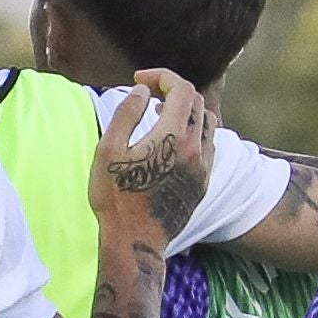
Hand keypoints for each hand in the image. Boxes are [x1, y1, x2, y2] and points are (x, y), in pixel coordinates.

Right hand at [98, 68, 211, 241]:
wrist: (135, 241)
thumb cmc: (115, 198)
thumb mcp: (108, 151)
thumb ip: (126, 114)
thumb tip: (142, 91)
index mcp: (173, 136)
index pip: (181, 88)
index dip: (162, 76)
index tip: (140, 79)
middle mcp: (195, 148)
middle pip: (196, 101)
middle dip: (172, 90)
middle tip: (148, 95)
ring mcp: (203, 167)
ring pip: (208, 123)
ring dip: (187, 111)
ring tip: (163, 115)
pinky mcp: (204, 183)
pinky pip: (208, 146)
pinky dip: (194, 133)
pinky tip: (174, 142)